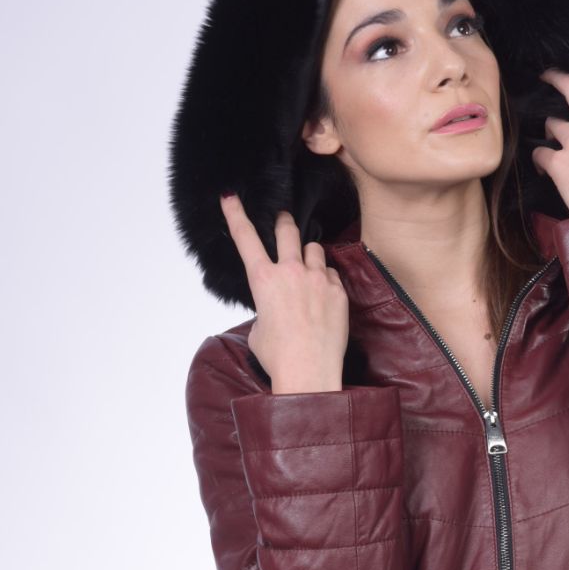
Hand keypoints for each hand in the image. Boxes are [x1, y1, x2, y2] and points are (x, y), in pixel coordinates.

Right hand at [219, 198, 347, 392]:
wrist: (309, 372)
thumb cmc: (279, 355)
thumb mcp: (259, 328)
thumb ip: (266, 306)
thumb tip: (277, 304)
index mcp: (263, 280)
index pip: (245, 238)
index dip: (236, 214)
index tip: (231, 197)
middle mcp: (290, 272)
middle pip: (287, 230)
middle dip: (283, 222)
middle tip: (283, 221)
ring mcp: (317, 279)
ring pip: (314, 249)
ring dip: (308, 255)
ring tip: (307, 271)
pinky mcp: (338, 291)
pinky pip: (331, 274)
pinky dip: (325, 279)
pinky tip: (323, 296)